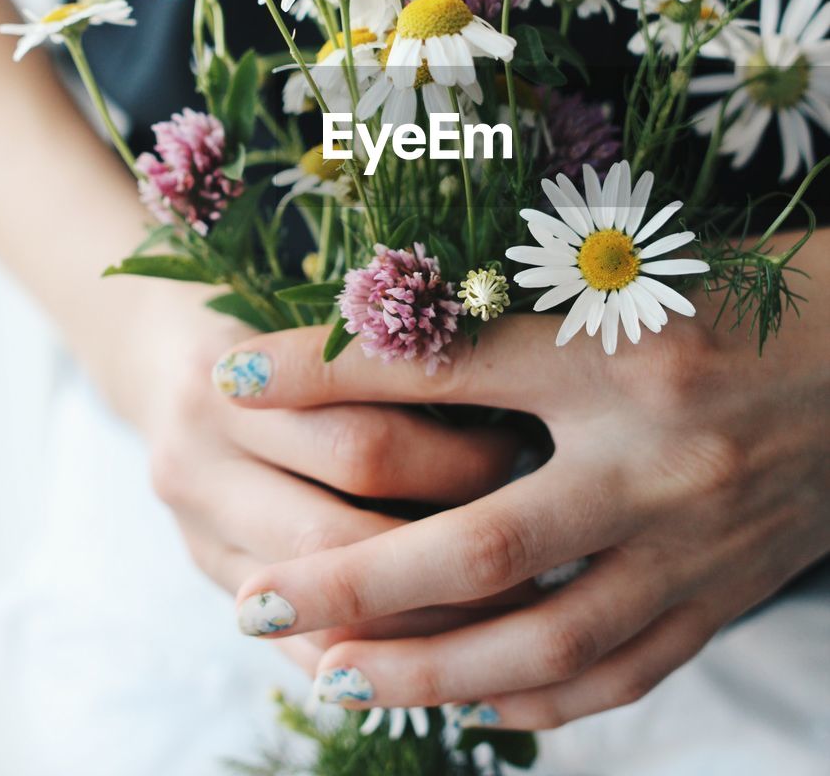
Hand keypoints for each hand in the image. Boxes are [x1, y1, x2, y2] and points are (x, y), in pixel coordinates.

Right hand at [134, 285, 518, 669]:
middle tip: (531, 542)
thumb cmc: (272, 321)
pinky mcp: (206, 575)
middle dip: (443, 548)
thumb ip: (383, 360)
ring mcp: (191, 530)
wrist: (160, 355)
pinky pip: (294, 644)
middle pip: (337, 532)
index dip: (456, 461)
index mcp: (226, 383)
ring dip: (419, 617)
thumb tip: (514, 409)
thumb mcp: (313, 315)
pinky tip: (443, 646)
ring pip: (318, 607)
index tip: (529, 456)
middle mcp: (194, 463)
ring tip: (507, 604)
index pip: (361, 444)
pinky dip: (372, 652)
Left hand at [229, 231, 829, 726]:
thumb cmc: (741, 289)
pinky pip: (623, 672)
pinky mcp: (726, 589)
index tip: (233, 375)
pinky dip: (535, 699)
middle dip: (352, 580)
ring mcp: (697, 539)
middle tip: (254, 600)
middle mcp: (655, 454)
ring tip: (333, 675)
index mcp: (621, 343)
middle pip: (478, 541)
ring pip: (544, 639)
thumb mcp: (625, 269)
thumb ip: (512, 306)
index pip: (444, 363)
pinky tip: (468, 705)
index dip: (329, 370)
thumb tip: (386, 330)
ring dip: (428, 671)